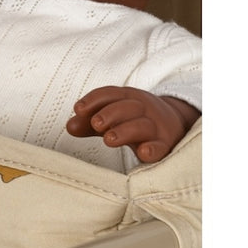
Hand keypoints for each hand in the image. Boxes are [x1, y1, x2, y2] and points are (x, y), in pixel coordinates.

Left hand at [66, 86, 199, 162]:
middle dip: (110, 114)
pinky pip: (161, 146)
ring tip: (108, 139)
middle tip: (95, 124)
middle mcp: (143, 110)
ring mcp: (156, 127)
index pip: (111, 94)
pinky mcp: (166, 145)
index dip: (94, 100)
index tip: (78, 109)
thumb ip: (90, 123)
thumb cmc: (136, 122)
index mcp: (129, 100)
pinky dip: (153, 149)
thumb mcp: (114, 118)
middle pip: (127, 107)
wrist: (178, 126)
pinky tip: (143, 152)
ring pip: (141, 126)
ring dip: (125, 131)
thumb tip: (70, 126)